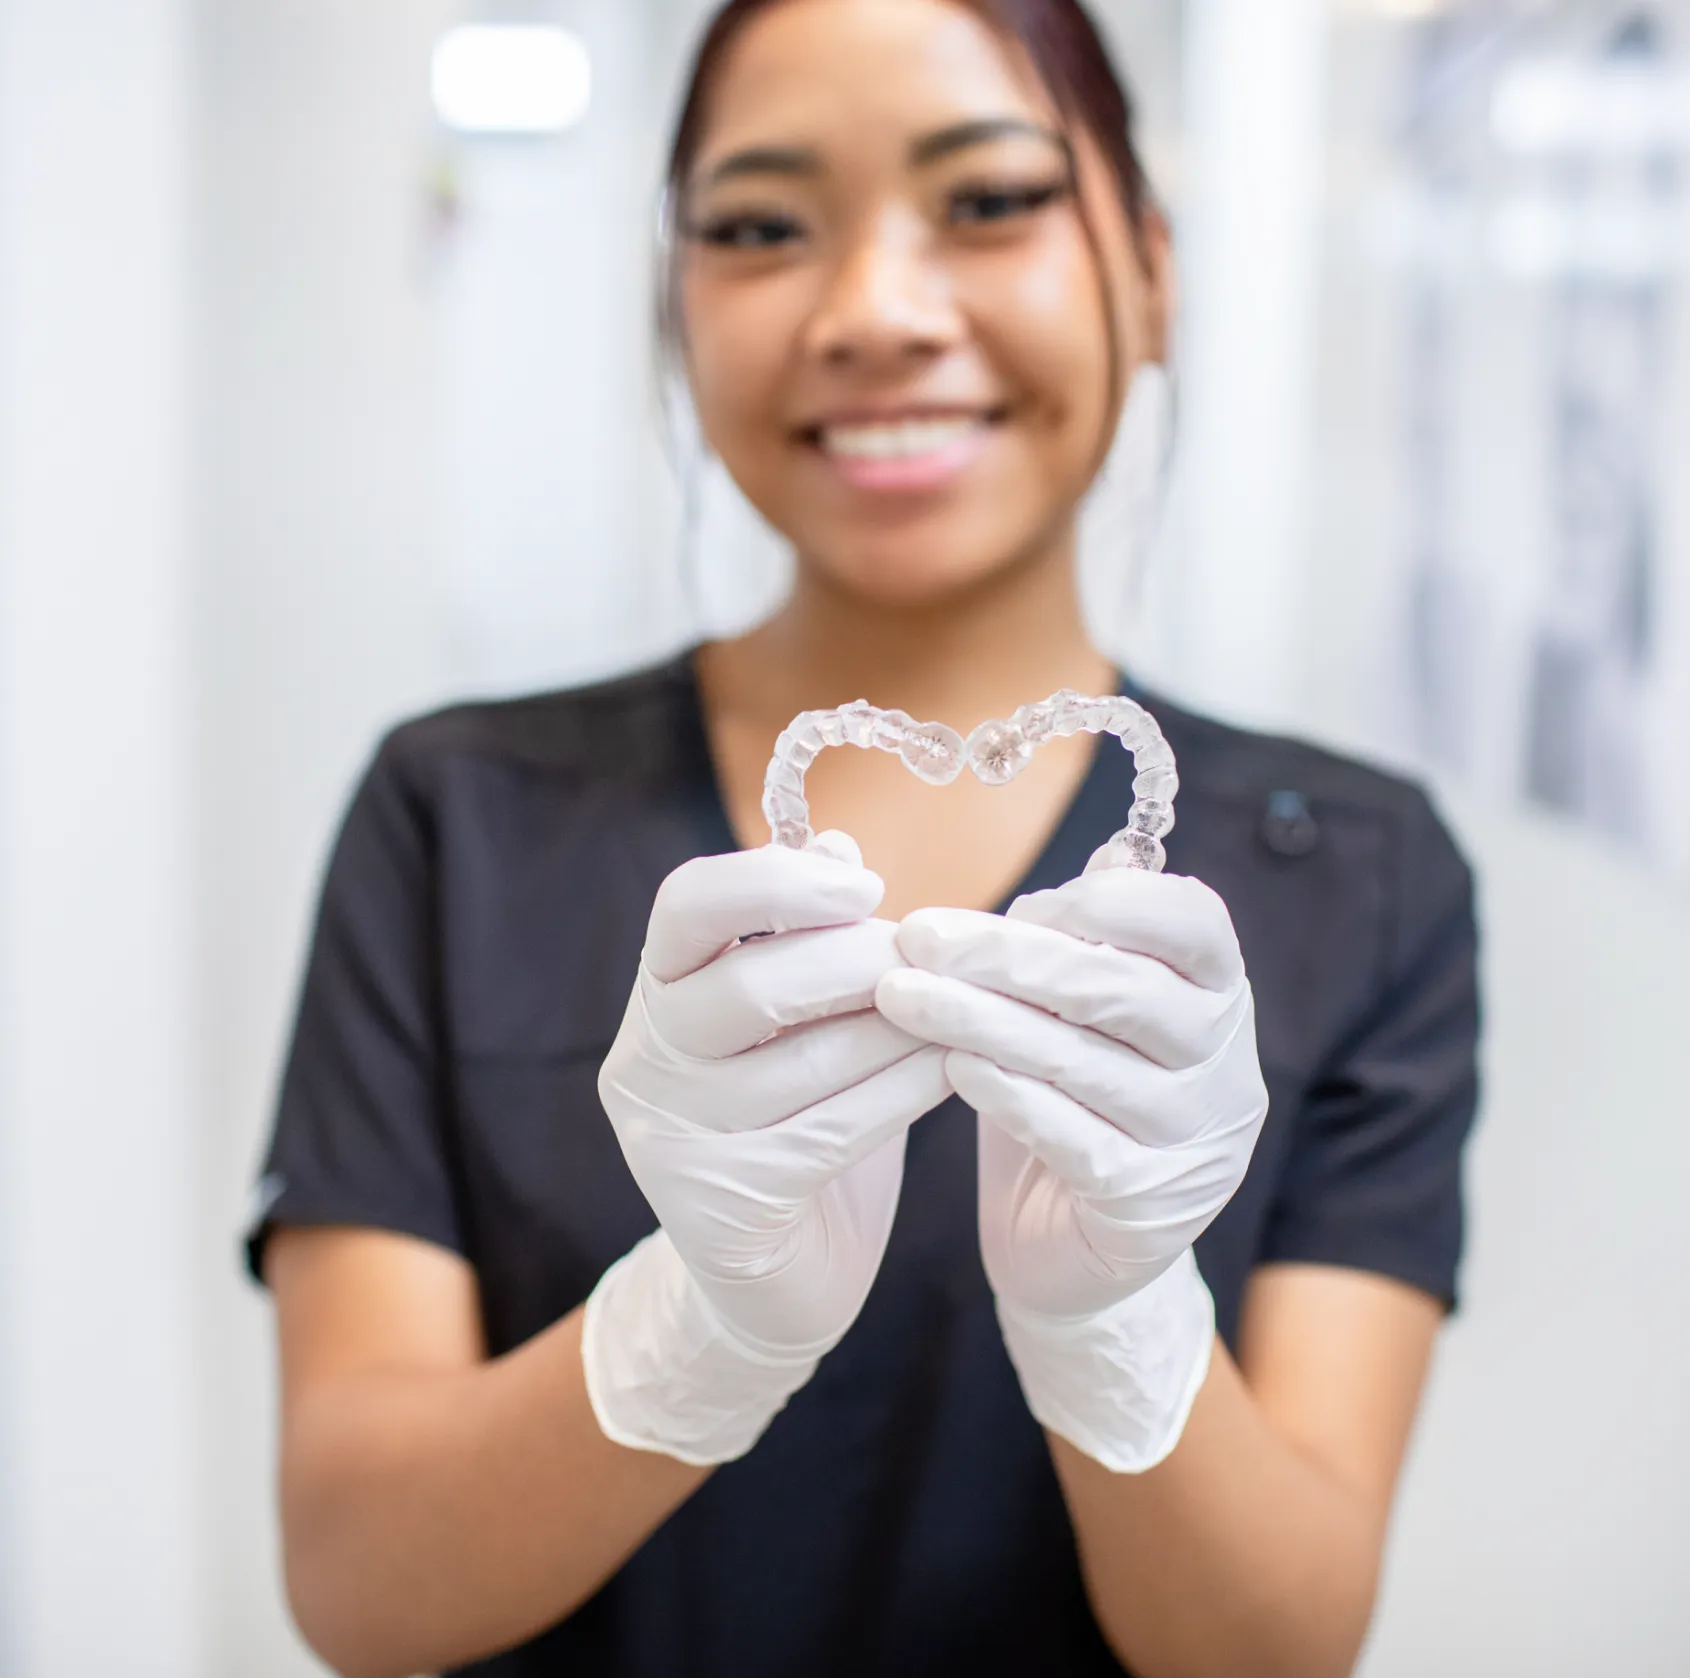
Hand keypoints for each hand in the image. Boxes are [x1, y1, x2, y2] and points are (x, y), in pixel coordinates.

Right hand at [586, 834, 950, 1464]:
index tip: (867, 885)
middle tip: (932, 963)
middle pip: (753, 982)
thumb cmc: (796, 1122)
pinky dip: (905, 1090)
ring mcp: (675, 1139)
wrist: (772, 1283)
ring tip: (962, 1011)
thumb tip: (837, 842)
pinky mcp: (723, 1208)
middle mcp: (646, 1061)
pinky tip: (954, 1070)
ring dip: (901, 1027)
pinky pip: (835, 1129)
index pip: (687, 905)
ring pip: (807, 1060)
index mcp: (658, 994)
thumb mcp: (796, 1022)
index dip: (778, 880)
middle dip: (861, 963)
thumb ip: (807, 938)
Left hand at [875, 856, 1267, 1471]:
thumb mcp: (1080, 1007)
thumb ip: (1080, 941)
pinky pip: (1069, 1138)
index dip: (1114, 903)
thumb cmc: (1070, 1092)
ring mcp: (1194, 1140)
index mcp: (1218, 993)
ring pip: (1081, 1062)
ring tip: (900, 994)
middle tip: (917, 934)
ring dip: (979, 1018)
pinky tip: (950, 1064)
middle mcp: (1225, 1063)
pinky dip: (1005, 1094)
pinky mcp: (1148, 1206)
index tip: (1023, 900)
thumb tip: (1082, 869)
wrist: (1069, 1241)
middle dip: (1007, 957)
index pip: (1195, 923)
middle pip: (1120, 990)